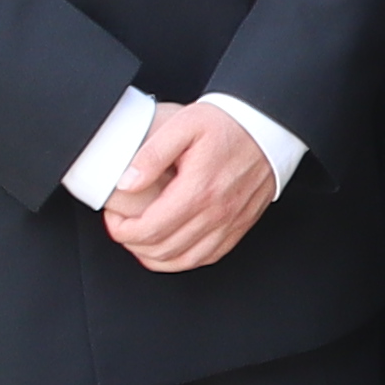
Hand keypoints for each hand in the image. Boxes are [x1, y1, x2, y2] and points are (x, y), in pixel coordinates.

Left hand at [99, 100, 279, 271]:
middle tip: (123, 227)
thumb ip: (151, 154)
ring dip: (155, 257)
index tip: (115, 219)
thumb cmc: (230, 124)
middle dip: (133, 243)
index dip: (122, 230)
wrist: (269, 126)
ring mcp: (230, 222)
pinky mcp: (240, 225)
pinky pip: (208, 257)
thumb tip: (127, 183)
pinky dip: (183, 260)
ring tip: (141, 240)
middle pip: (162, 250)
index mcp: (198, 190)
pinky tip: (171, 248)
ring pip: (184, 260)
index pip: (148, 230)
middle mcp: (216, 212)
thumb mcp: (184, 124)